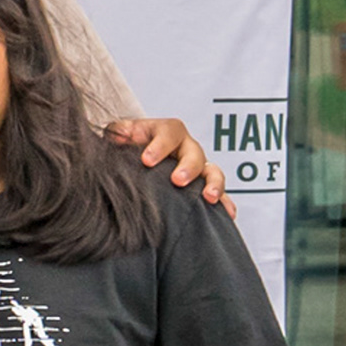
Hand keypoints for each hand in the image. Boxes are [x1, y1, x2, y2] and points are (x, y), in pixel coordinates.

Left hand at [107, 112, 234, 218]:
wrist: (132, 156)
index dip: (160, 145)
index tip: (147, 160)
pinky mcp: (201, 185)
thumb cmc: (126, 144)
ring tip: (209, 197)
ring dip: (213, 184)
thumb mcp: (119, 134)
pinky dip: (225, 202)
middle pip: (195, 152)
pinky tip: (227, 214)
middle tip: (178, 181)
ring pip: (211, 172)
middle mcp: (185, 148)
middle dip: (188, 167)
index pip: (169, 132)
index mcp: (165, 132)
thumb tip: (120, 135)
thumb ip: (118, 132)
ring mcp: (196, 167)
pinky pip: (218, 193)